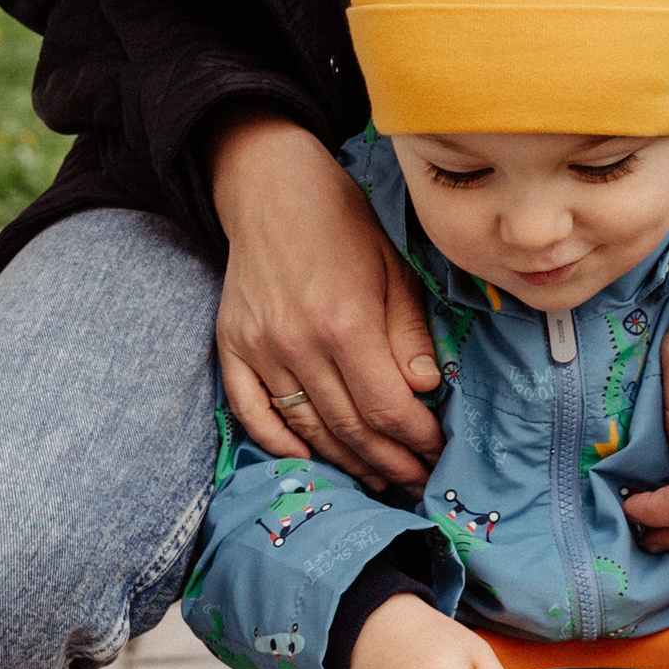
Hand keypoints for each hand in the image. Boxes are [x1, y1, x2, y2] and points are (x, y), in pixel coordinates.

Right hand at [211, 117, 445, 491]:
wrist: (270, 188)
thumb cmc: (342, 223)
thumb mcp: (393, 267)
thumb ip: (408, 332)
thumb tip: (426, 390)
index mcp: (346, 322)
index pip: (386, 407)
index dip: (416, 440)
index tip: (437, 452)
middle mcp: (298, 343)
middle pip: (349, 428)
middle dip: (389, 463)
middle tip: (414, 481)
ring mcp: (260, 349)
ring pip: (305, 429)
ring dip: (345, 463)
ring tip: (376, 478)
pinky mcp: (231, 348)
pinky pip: (252, 413)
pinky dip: (280, 444)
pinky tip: (309, 459)